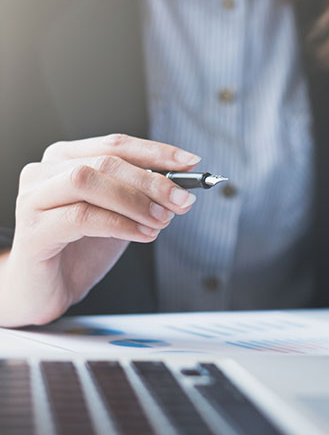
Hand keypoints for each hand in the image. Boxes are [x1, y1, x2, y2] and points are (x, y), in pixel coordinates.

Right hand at [0, 134, 200, 326]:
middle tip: (182, 200)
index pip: (115, 144)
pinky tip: (144, 235)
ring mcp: (33, 199)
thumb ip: (142, 196)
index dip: (156, 151)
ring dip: (135, 200)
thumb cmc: (80, 248)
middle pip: (106, 161)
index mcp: (65, 159)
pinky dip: (120, 224)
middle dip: (152, 180)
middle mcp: (44, 172)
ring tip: (162, 220)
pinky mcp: (33, 230)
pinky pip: (81, 217)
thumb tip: (181, 188)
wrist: (45, 289)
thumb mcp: (119, 214)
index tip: (190, 163)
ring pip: (88, 181)